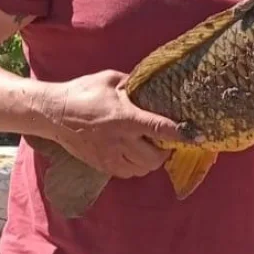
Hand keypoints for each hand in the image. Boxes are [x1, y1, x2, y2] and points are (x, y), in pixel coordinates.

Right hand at [47, 69, 186, 178]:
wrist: (55, 114)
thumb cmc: (84, 92)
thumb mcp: (111, 79)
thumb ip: (134, 84)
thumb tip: (151, 85)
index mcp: (126, 118)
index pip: (161, 129)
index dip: (182, 133)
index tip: (198, 135)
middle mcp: (121, 140)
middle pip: (156, 157)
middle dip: (165, 150)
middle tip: (162, 138)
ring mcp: (111, 156)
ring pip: (144, 168)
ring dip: (151, 159)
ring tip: (147, 145)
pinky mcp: (103, 165)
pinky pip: (129, 173)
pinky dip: (136, 166)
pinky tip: (132, 152)